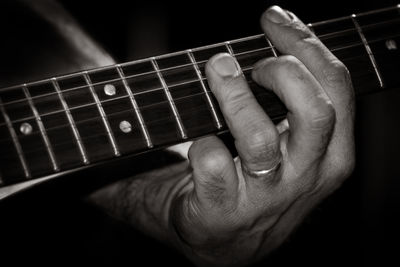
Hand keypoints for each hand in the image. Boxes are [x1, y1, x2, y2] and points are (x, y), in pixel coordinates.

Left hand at [169, 6, 354, 265]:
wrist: (224, 238)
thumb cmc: (257, 180)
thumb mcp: (292, 143)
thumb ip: (296, 97)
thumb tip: (280, 29)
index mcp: (331, 154)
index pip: (336, 87)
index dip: (305, 43)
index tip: (274, 18)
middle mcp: (306, 176)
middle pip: (313, 109)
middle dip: (281, 69)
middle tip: (250, 60)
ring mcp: (265, 196)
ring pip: (258, 137)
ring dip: (233, 93)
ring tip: (218, 70)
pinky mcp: (223, 208)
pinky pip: (212, 160)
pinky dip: (201, 140)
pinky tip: (200, 138)